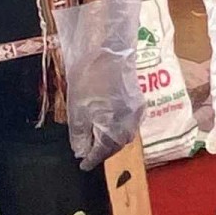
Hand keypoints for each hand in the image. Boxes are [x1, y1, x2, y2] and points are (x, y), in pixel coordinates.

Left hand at [53, 0, 144, 170]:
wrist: (108, 49)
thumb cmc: (89, 79)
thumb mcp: (77, 110)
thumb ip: (80, 135)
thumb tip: (81, 151)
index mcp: (115, 130)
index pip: (102, 152)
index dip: (91, 159)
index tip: (82, 165)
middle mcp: (130, 124)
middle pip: (116, 144)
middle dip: (102, 150)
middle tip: (88, 152)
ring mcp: (136, 111)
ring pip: (123, 133)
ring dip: (110, 138)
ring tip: (97, 138)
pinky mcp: (137, 99)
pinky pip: (128, 121)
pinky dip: (117, 126)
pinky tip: (108, 122)